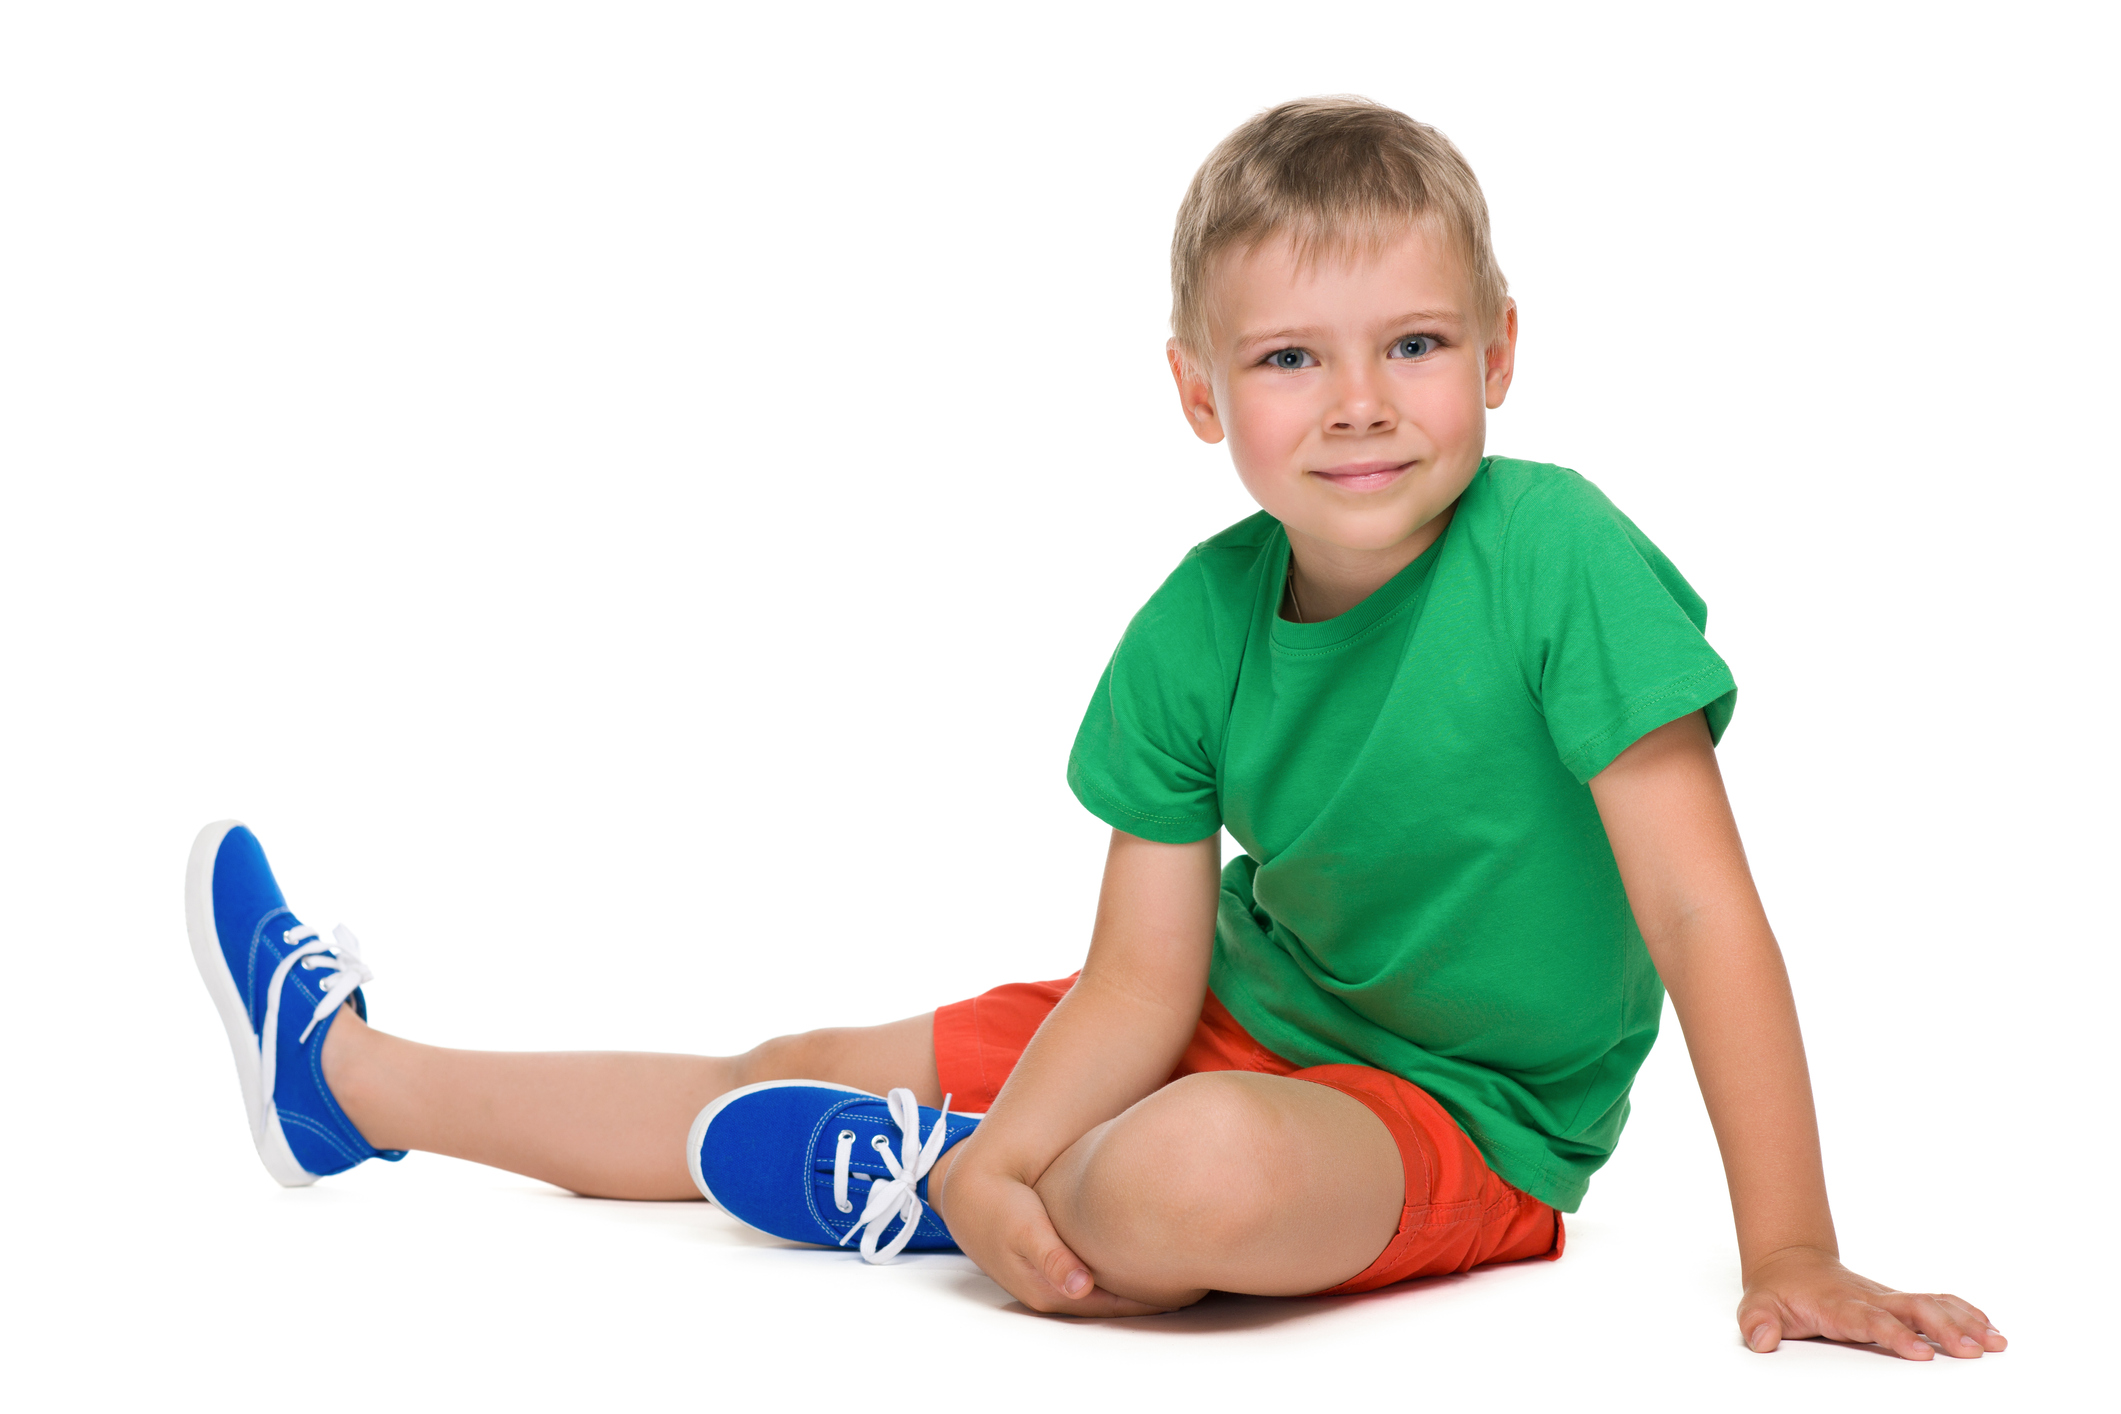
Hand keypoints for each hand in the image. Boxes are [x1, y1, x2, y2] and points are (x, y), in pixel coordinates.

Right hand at [933, 1141, 1170, 1316]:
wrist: (971, 1195)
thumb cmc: (1000, 1208)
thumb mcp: (1025, 1229)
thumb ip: (1052, 1257)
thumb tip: (1081, 1285)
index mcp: (1052, 1291)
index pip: (1113, 1305)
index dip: (1149, 1298)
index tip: (1186, 1287)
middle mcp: (1057, 1292)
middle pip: (1114, 1302)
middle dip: (1150, 1294)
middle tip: (1194, 1280)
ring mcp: (1057, 1279)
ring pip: (1108, 1289)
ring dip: (1137, 1283)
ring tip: (1178, 1268)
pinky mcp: (1056, 1263)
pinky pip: (1098, 1273)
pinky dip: (1120, 1269)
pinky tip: (1141, 1252)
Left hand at [1738, 1246, 2005, 1359]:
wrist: (1789, 1262)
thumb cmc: (1778, 1291)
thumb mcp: (1756, 1307)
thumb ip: (1757, 1323)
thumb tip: (1762, 1340)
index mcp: (1839, 1305)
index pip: (1871, 1320)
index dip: (1897, 1334)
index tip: (1923, 1351)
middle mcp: (1869, 1299)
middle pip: (1913, 1309)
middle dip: (1945, 1328)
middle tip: (1974, 1350)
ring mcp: (1887, 1298)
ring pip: (1930, 1304)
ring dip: (1963, 1321)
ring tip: (1996, 1341)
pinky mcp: (1898, 1301)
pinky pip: (1936, 1303)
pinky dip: (1964, 1313)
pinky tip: (1990, 1329)